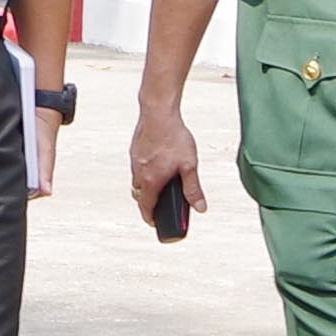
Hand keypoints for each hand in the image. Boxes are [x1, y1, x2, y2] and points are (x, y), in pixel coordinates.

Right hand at [126, 98, 204, 230]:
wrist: (158, 112)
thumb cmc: (175, 138)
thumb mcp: (189, 165)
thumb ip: (193, 189)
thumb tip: (201, 209)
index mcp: (151, 181)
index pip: (146, 207)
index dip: (150, 218)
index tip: (154, 223)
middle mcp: (139, 173)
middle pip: (139, 196)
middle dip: (146, 204)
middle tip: (156, 207)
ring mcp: (134, 160)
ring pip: (136, 181)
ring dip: (145, 188)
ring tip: (158, 186)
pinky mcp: (134, 149)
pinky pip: (137, 167)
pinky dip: (144, 172)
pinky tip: (156, 164)